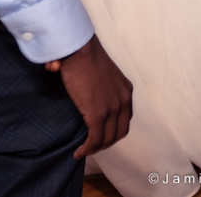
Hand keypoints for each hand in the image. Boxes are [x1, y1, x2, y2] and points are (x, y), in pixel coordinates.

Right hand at [44, 35, 132, 158]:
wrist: (78, 49)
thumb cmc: (82, 55)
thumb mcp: (101, 72)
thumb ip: (96, 84)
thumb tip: (74, 85)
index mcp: (125, 90)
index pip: (125, 119)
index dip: (113, 130)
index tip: (101, 134)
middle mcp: (123, 100)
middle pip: (119, 132)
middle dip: (106, 142)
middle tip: (91, 145)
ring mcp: (112, 108)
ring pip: (107, 139)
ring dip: (95, 148)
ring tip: (84, 150)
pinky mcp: (98, 114)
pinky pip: (95, 140)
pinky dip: (87, 149)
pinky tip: (78, 151)